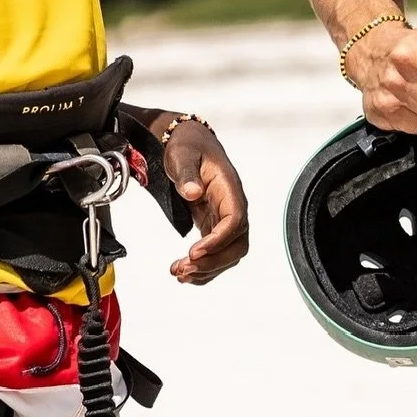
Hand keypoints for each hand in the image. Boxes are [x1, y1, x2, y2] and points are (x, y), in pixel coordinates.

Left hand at [161, 121, 249, 283]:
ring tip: (179, 273)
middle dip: (213, 262)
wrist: (189, 144)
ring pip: (228, 254)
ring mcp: (224, 218)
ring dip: (206, 269)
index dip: (218, 240)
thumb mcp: (183, 155)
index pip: (235, 220)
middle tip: (184, 268)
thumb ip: (187, 173)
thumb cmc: (189, 147)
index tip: (194, 251)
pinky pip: (216, 253)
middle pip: (236, 244)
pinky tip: (185, 273)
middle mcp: (232, 206)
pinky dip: (203, 268)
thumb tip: (193, 192)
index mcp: (229, 188)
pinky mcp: (214, 226)